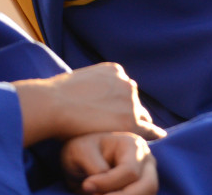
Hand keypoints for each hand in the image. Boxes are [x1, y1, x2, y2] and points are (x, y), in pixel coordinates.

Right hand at [14, 64, 164, 145]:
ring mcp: (130, 101)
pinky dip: (152, 134)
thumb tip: (92, 99)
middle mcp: (126, 82)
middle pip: (135, 103)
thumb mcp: (80, 81)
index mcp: (114, 70)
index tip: (121, 114)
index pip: (125, 90)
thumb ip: (94, 87)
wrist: (54, 105)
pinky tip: (157, 139)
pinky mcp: (131, 121)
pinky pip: (148, 130)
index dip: (122, 104)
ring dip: (138, 126)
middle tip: (128, 128)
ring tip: (135, 141)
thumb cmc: (58, 96)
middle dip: (132, 114)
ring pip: (141, 117)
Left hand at [61, 132, 156, 194]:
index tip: (86, 187)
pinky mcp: (144, 188)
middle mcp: (146, 159)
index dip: (108, 184)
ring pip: (148, 194)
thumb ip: (94, 168)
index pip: (129, 171)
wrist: (82, 157)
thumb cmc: (82, 150)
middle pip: (148, 186)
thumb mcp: (81, 152)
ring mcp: (148, 175)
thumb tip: (98, 189)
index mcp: (132, 144)